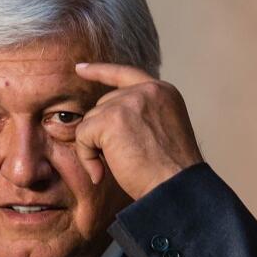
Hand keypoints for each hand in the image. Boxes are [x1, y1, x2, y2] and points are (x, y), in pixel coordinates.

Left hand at [73, 63, 203, 199]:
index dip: (100, 71)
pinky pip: (82, 135)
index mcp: (163, 92)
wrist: (176, 187)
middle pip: (105, 104)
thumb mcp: (164, 129)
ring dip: (96, 147)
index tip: (80, 69)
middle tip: (120, 159)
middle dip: (103, 132)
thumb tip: (105, 115)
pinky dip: (87, 157)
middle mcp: (147, 90)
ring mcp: (129, 102)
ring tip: (117, 167)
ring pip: (92, 120)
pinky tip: (102, 173)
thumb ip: (142, 114)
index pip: (126, 74)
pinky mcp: (111, 118)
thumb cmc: (171, 171)